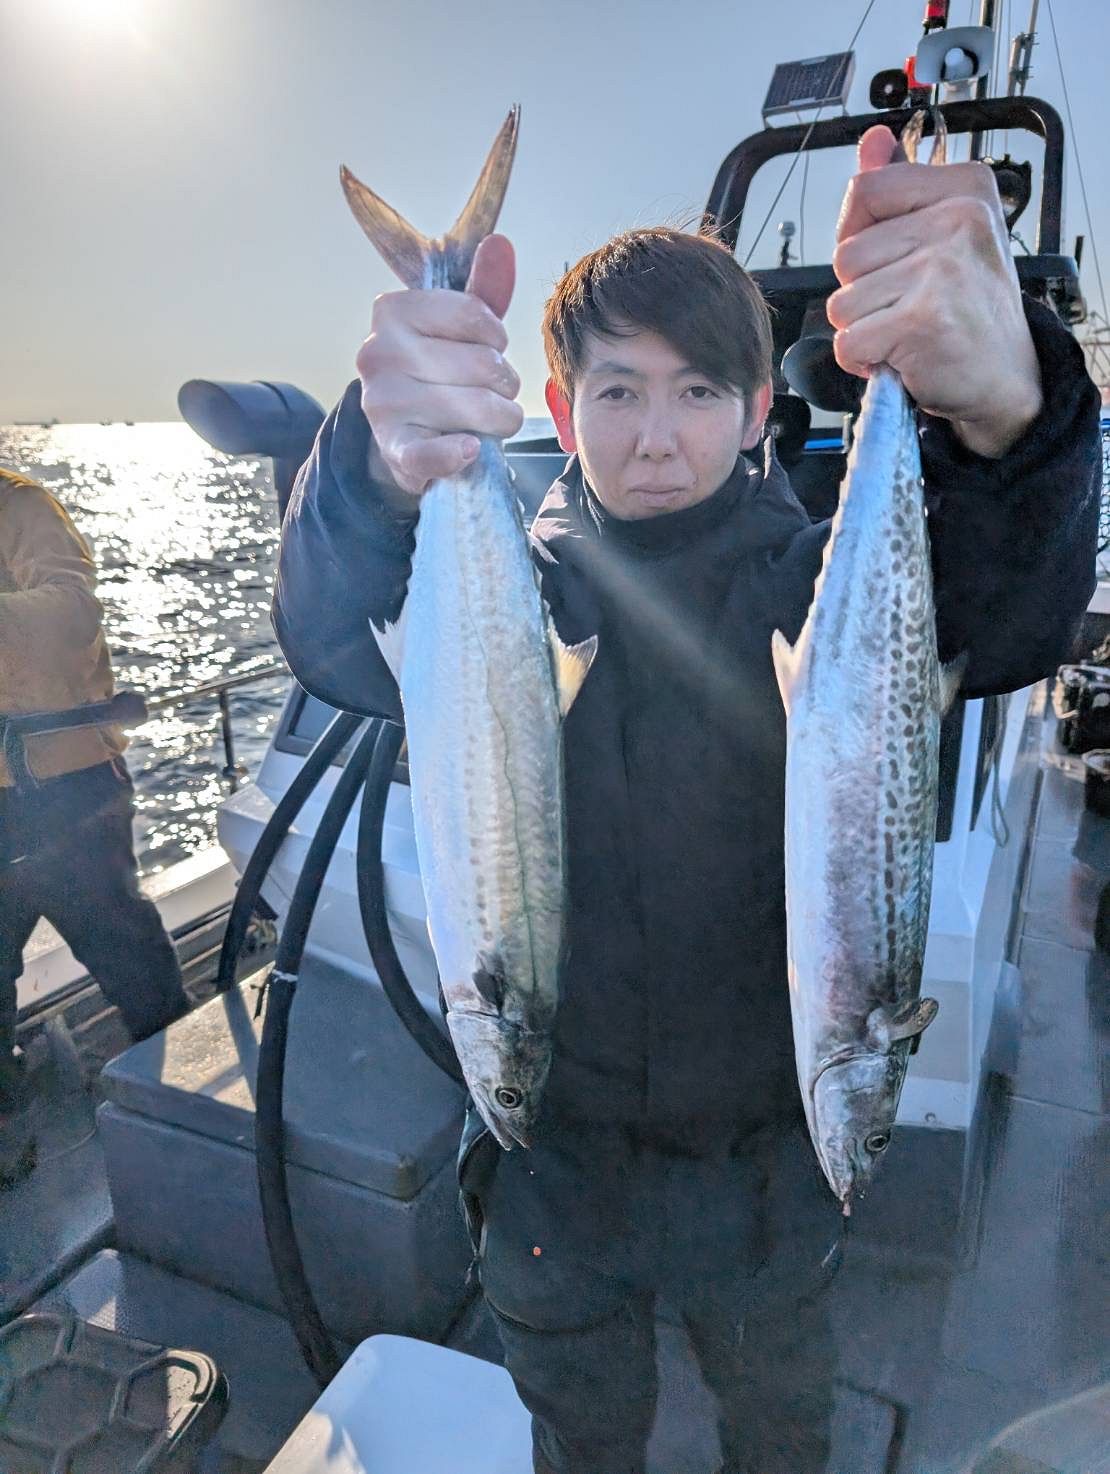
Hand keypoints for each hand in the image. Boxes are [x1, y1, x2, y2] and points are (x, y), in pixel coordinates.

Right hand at [356, 233, 524, 504]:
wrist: (406, 438)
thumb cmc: (439, 373)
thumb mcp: (459, 328)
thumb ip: (483, 290)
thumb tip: (499, 244)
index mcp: (392, 311)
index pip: (476, 315)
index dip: (497, 339)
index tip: (489, 349)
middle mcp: (378, 353)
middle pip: (485, 364)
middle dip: (504, 383)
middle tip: (490, 392)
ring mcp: (382, 404)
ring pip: (480, 408)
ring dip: (500, 419)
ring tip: (484, 419)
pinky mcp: (394, 450)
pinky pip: (435, 454)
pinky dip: (459, 454)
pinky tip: (468, 449)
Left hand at [827, 126, 1041, 457]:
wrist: (1006, 377)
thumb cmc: (970, 308)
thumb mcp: (946, 234)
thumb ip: (902, 187)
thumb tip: (873, 139)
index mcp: (966, 187)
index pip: (865, 190)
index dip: (856, 233)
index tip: (888, 259)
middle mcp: (959, 221)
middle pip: (846, 254)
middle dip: (862, 291)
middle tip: (907, 305)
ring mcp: (941, 270)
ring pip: (842, 301)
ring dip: (862, 328)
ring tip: (904, 330)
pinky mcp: (921, 320)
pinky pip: (848, 341)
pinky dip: (862, 359)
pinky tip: (899, 355)